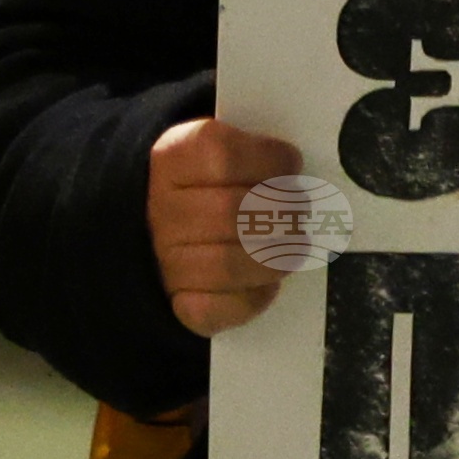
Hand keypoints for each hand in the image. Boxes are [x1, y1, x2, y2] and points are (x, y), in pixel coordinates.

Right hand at [148, 115, 305, 335]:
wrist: (172, 230)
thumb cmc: (216, 183)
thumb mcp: (227, 150)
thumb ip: (257, 150)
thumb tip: (295, 164)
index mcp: (173, 158)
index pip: (221, 156)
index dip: (269, 160)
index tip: (289, 166)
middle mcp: (161, 211)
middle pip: (230, 212)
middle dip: (282, 212)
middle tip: (298, 211)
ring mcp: (166, 261)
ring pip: (228, 264)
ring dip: (276, 255)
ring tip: (293, 244)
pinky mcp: (181, 305)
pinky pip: (221, 309)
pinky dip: (256, 297)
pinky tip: (269, 282)